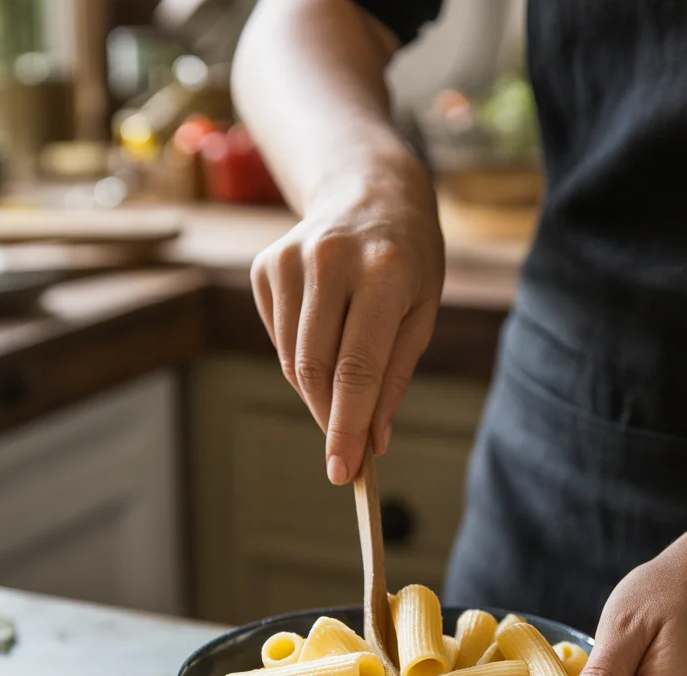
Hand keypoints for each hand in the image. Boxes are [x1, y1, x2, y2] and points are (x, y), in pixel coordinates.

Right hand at [250, 155, 443, 483]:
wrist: (370, 192)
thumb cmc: (407, 262)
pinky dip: (300, 360)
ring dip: (317, 393)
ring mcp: (290, 259)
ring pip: (292, 360)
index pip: (357, 368)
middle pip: (316, 369)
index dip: (347, 426)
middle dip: (330, 419)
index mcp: (383, 272)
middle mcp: (330, 260)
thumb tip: (372, 440)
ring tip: (345, 385)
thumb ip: (394, 378)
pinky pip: (279, 340)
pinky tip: (325, 337)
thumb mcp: (421, 315)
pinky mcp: (265, 267)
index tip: (342, 471)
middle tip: (345, 450)